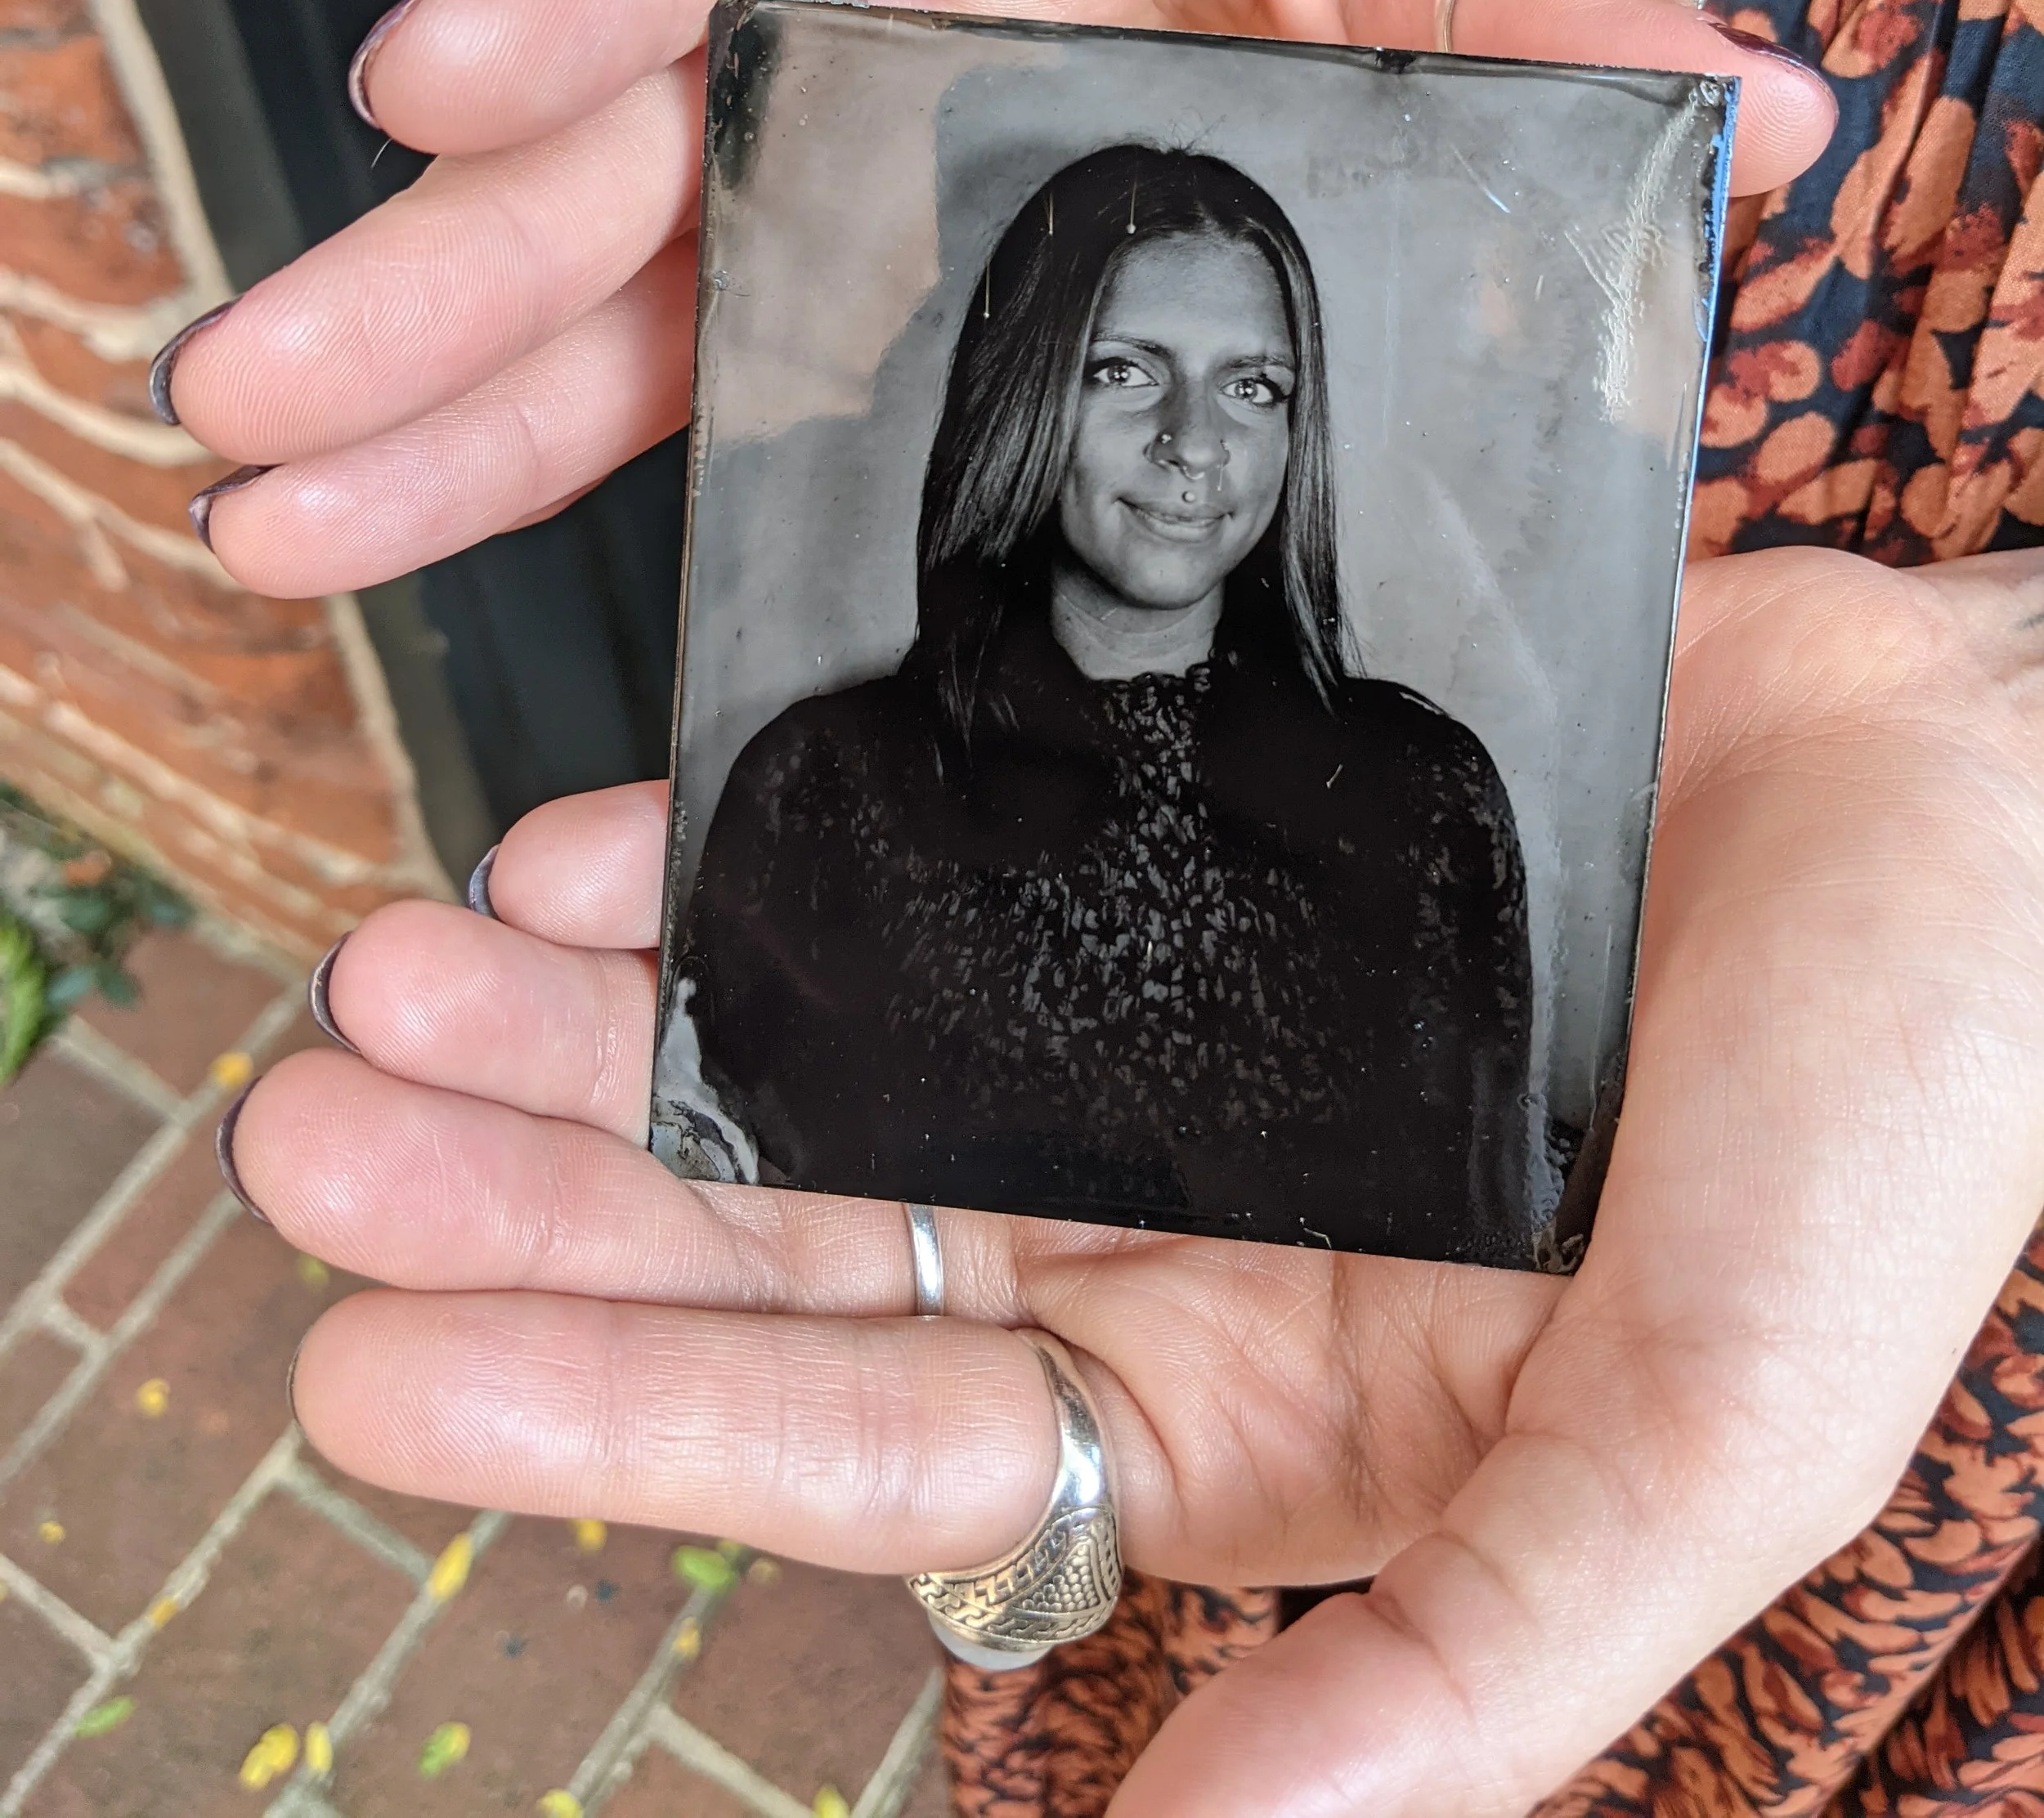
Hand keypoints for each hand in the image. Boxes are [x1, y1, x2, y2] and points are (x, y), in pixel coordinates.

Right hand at [159, 0, 1833, 593]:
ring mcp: (837, 147)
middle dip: (450, 260)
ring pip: (607, 263)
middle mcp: (886, 2)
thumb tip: (1734, 106)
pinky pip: (667, 364)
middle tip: (257, 397)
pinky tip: (386, 522)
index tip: (435, 78)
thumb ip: (1569, 16)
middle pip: (642, 113)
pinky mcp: (830, 275)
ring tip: (261, 496)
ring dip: (431, 388)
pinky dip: (528, 448)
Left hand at [230, 545, 2043, 1814]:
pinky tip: (599, 845)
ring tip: (382, 980)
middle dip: (542, 1205)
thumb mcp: (1715, 1437)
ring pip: (812, 1046)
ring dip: (592, 1029)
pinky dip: (749, 853)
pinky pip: (918, 844)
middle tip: (303, 1135)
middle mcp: (1168, 1211)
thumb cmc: (1903, 1124)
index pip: (882, 1439)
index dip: (624, 1421)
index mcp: (1267, 1397)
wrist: (1984, 800)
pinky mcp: (1173, 828)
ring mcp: (1156, 1010)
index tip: (371, 1377)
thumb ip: (1467, 1670)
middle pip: (792, 1237)